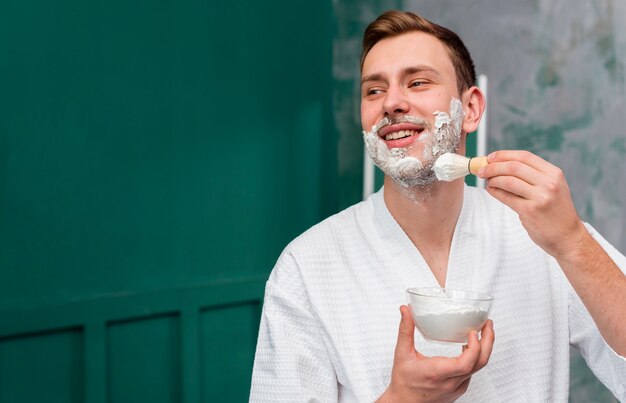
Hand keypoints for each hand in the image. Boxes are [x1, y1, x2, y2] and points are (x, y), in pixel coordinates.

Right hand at [377, 305, 494, 402]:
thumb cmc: (403, 383)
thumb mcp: (402, 353)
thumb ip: (405, 330)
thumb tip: (406, 311)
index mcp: (437, 372)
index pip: (466, 363)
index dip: (475, 346)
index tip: (473, 332)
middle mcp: (450, 382)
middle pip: (479, 363)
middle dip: (487, 342)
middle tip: (487, 325)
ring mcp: (457, 387)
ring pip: (478, 368)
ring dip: (483, 349)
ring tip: (482, 333)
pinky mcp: (458, 389)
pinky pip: (472, 373)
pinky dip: (476, 358)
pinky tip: (470, 348)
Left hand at [478, 150, 586, 258]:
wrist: (567, 237)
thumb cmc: (555, 212)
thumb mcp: (553, 187)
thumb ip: (533, 176)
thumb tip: (501, 166)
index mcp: (554, 173)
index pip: (524, 156)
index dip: (504, 155)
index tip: (490, 157)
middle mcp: (549, 183)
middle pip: (513, 167)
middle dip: (493, 167)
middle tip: (481, 170)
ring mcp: (540, 197)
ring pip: (508, 181)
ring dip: (493, 179)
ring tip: (487, 181)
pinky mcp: (530, 211)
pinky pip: (506, 197)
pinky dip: (495, 192)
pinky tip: (491, 190)